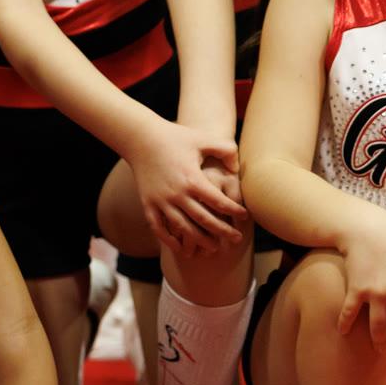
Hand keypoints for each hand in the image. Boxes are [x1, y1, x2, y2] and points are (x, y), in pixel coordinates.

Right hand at [128, 121, 247, 256]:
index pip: (218, 202)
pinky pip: (159, 228)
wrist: (141, 139)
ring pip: (183, 227)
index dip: (234, 211)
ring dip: (199, 240)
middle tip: (236, 239)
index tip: (244, 216)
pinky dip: (169, 240)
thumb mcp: (203, 139)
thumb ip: (226, 150)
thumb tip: (236, 168)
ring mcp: (160, 201)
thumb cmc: (176, 137)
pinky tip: (181, 247)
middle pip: (203, 219)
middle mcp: (176, 194)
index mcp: (192, 179)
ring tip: (214, 247)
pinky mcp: (147, 204)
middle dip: (222, 231)